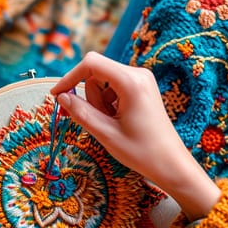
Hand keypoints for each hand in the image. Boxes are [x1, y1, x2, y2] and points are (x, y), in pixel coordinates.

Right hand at [51, 52, 219, 220]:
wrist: (171, 164)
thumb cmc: (141, 151)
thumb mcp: (105, 133)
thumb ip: (81, 112)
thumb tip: (61, 97)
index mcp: (131, 81)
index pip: (91, 64)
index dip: (69, 78)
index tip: (56, 96)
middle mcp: (137, 74)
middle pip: (96, 73)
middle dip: (89, 97)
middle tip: (98, 122)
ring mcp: (140, 80)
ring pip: (102, 82)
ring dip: (98, 103)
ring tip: (110, 124)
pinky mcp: (140, 88)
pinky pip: (112, 88)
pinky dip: (107, 104)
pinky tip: (117, 122)